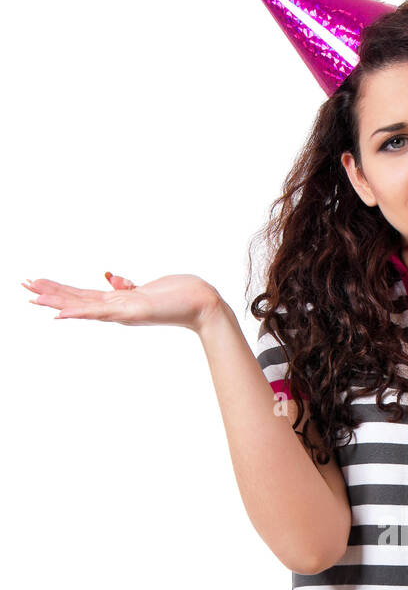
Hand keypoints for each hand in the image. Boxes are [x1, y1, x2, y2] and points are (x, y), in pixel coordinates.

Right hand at [21, 271, 221, 333]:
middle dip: (49, 293)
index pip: (82, 296)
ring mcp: (123, 312)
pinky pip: (99, 312)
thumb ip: (125, 285)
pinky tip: (61, 313)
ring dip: (56, 301)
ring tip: (33, 295)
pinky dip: (79, 313)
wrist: (202, 304)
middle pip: (76, 300)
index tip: (37, 284)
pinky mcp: (132, 311)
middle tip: (23, 286)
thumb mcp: (146, 287)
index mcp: (118, 303)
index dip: (59, 290)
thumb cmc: (179, 295)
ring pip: (81, 306)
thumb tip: (110, 276)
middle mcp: (117, 309)